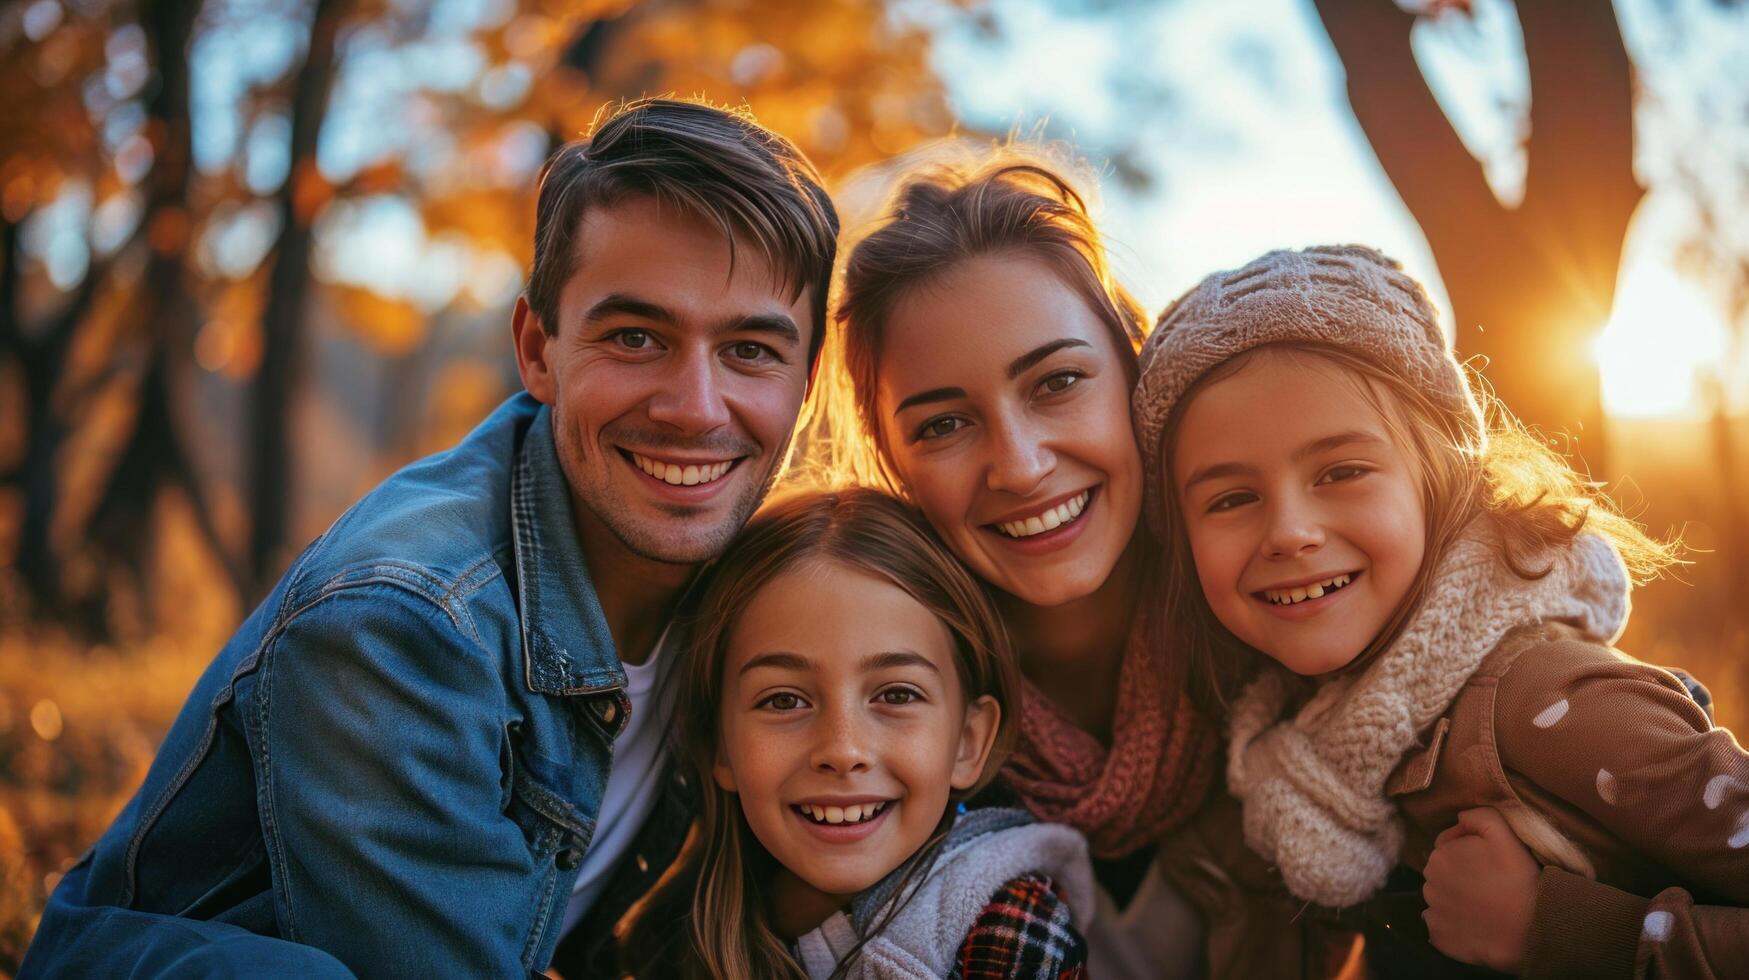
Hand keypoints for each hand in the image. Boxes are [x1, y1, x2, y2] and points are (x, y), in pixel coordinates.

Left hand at [1422, 807, 1539, 972]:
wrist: (1530, 927)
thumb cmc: (1518, 878)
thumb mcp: (1503, 833)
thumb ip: (1478, 816)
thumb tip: (1460, 819)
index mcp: (1440, 855)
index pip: (1447, 848)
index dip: (1469, 853)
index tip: (1490, 865)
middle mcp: (1428, 882)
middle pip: (1442, 874)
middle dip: (1459, 876)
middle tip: (1488, 886)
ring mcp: (1432, 912)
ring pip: (1440, 899)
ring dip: (1455, 900)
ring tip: (1483, 906)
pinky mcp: (1438, 936)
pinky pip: (1440, 926)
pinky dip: (1452, 925)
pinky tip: (1474, 925)